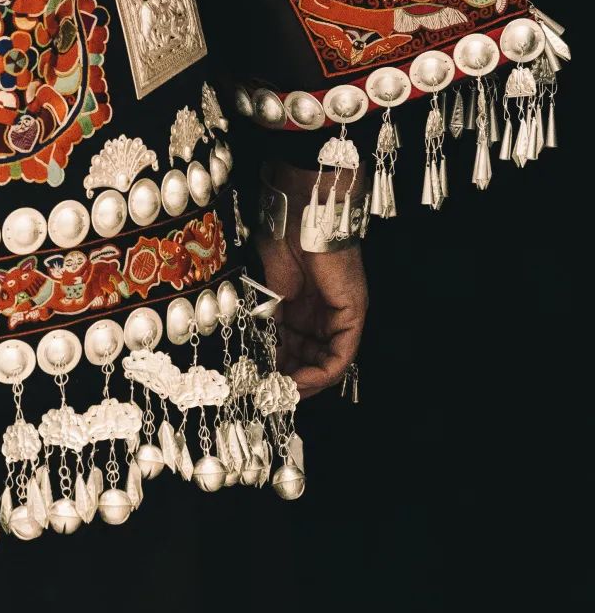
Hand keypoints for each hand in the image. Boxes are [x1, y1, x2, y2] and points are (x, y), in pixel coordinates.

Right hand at [256, 166, 368, 399]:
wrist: (298, 216)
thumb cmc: (281, 245)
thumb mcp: (267, 300)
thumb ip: (267, 333)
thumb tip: (259, 366)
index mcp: (304, 312)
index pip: (296, 355)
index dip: (279, 375)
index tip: (259, 387)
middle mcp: (325, 317)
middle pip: (312, 364)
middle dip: (290, 384)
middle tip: (268, 396)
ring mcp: (341, 316)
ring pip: (328, 366)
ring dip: (305, 385)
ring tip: (282, 393)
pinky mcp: (353, 313)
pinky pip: (341, 356)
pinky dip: (321, 374)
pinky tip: (299, 381)